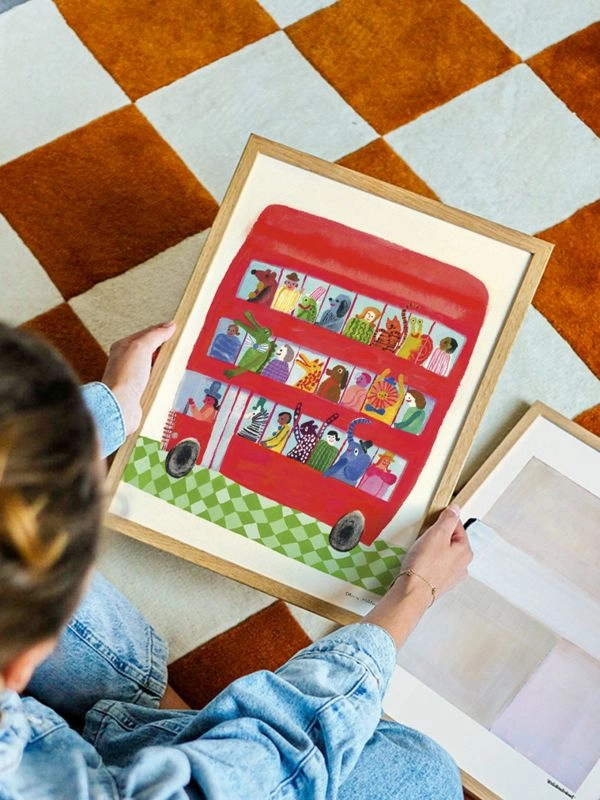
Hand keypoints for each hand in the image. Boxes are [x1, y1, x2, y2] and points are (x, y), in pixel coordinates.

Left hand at [101, 322, 175, 435]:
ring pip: (152, 366)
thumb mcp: (141, 347)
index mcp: (123, 347)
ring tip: (173, 361)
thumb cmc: (124, 378)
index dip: (161, 330)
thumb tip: (168, 326)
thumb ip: (155, 335)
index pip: (146, 333)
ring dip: (163, 364)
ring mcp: (133, 377)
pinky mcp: (139, 390)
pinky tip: (166, 379)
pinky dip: (161, 379)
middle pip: (150, 350)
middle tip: (176, 344)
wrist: (120, 405)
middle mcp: (126, 361)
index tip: (174, 329)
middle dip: (163, 347)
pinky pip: (154, 381)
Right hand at [361, 504, 471, 648]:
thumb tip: (456, 509)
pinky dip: (427, 561)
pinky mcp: (439, 583)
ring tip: (419, 551)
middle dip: (436, 536)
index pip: (457, 526)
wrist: (412, 592)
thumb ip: (448, 519)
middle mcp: (462, 565)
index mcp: (465, 551)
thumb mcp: (437, 534)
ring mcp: (451, 576)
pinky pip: (435, 566)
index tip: (431, 522)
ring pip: (442, 553)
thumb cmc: (425, 564)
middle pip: (450, 540)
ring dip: (431, 549)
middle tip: (423, 537)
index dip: (442, 521)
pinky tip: (418, 562)